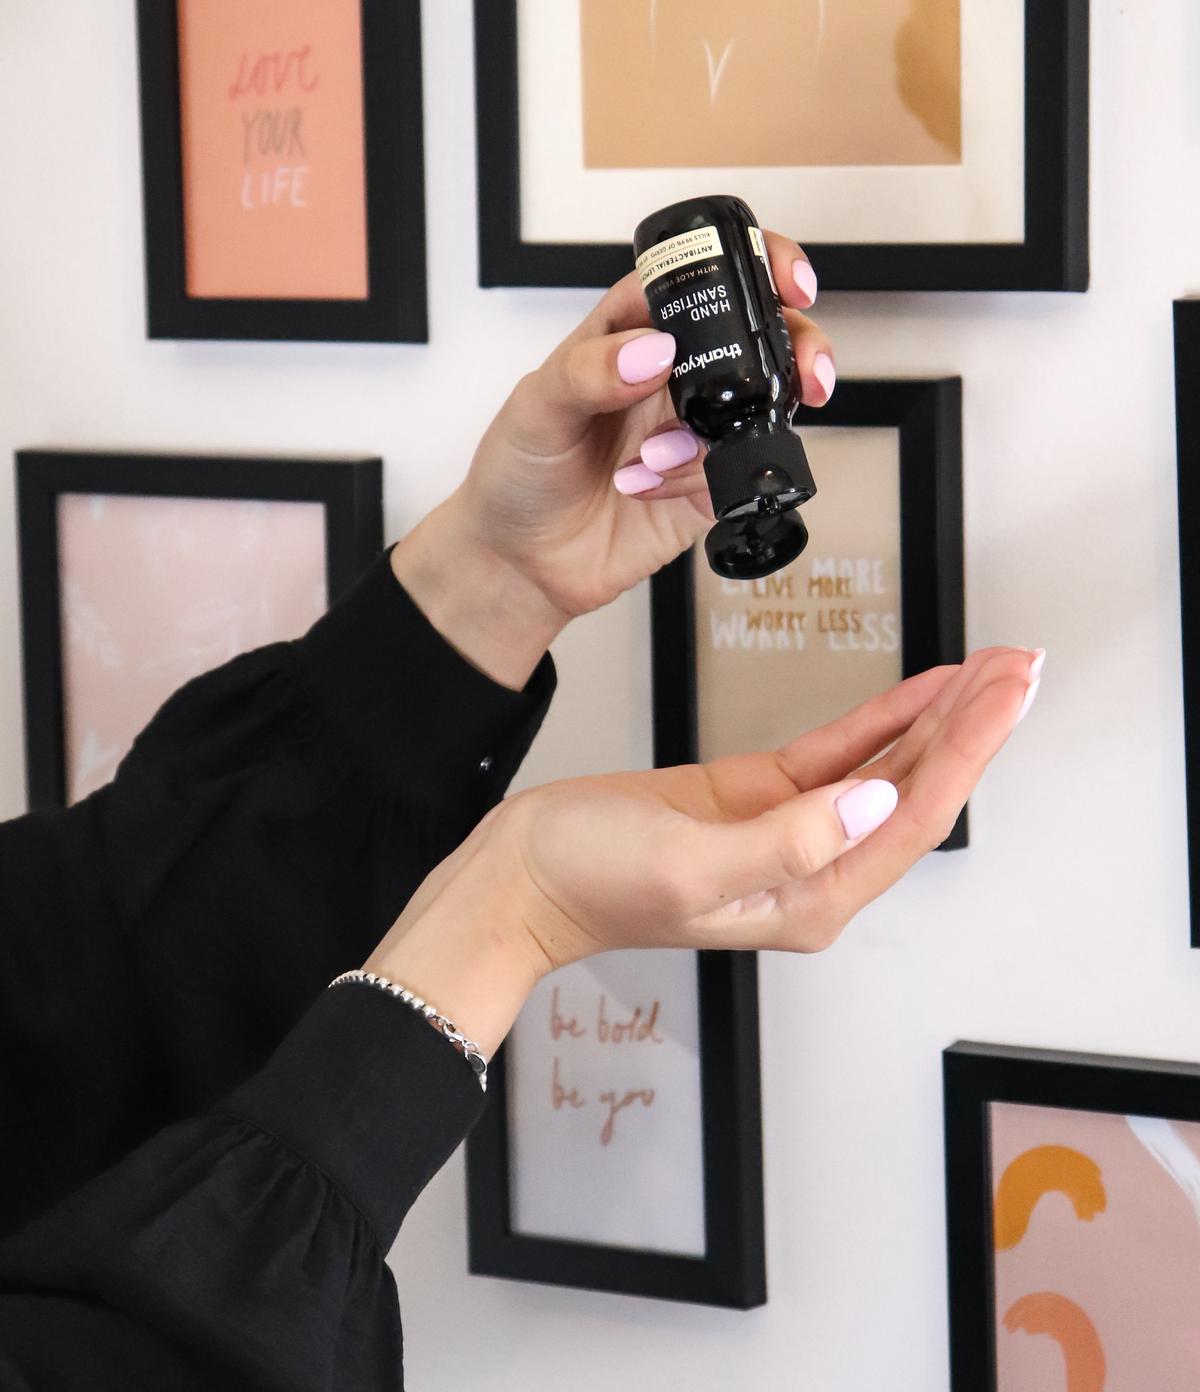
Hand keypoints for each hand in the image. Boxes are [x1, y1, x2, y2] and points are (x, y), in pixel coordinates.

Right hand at [366, 648, 1041, 1052]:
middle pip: (916, 789)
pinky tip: (916, 689)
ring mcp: (786, 831)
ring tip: (988, 668)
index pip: (915, 815)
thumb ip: (788, 841)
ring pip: (885, 767)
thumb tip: (878, 802)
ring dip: (938, 717)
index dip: (969, 749)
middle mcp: (811, 869)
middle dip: (972, 725)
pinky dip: (881, 718)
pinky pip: (836, 753)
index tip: (1007, 692)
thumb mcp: (687, 867)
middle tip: (1018, 665)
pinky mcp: (755, 799)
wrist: (518, 879)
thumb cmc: (587, 883)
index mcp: (808, 898)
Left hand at [390, 236, 832, 687]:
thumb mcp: (535, 407)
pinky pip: (735, 473)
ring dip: (729, 429)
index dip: (751, 265)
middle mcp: (670, 376)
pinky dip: (696, 479)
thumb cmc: (517, 471)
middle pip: (757, 336)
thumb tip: (651, 350)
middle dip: (793, 344)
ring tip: (659, 452)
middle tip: (800, 367)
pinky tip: (645, 486)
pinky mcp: (704, 485)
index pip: (699, 277)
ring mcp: (693, 430)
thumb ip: (587, 372)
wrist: (519, 562)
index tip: (782, 280)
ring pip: (762, 406)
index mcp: (630, 333)